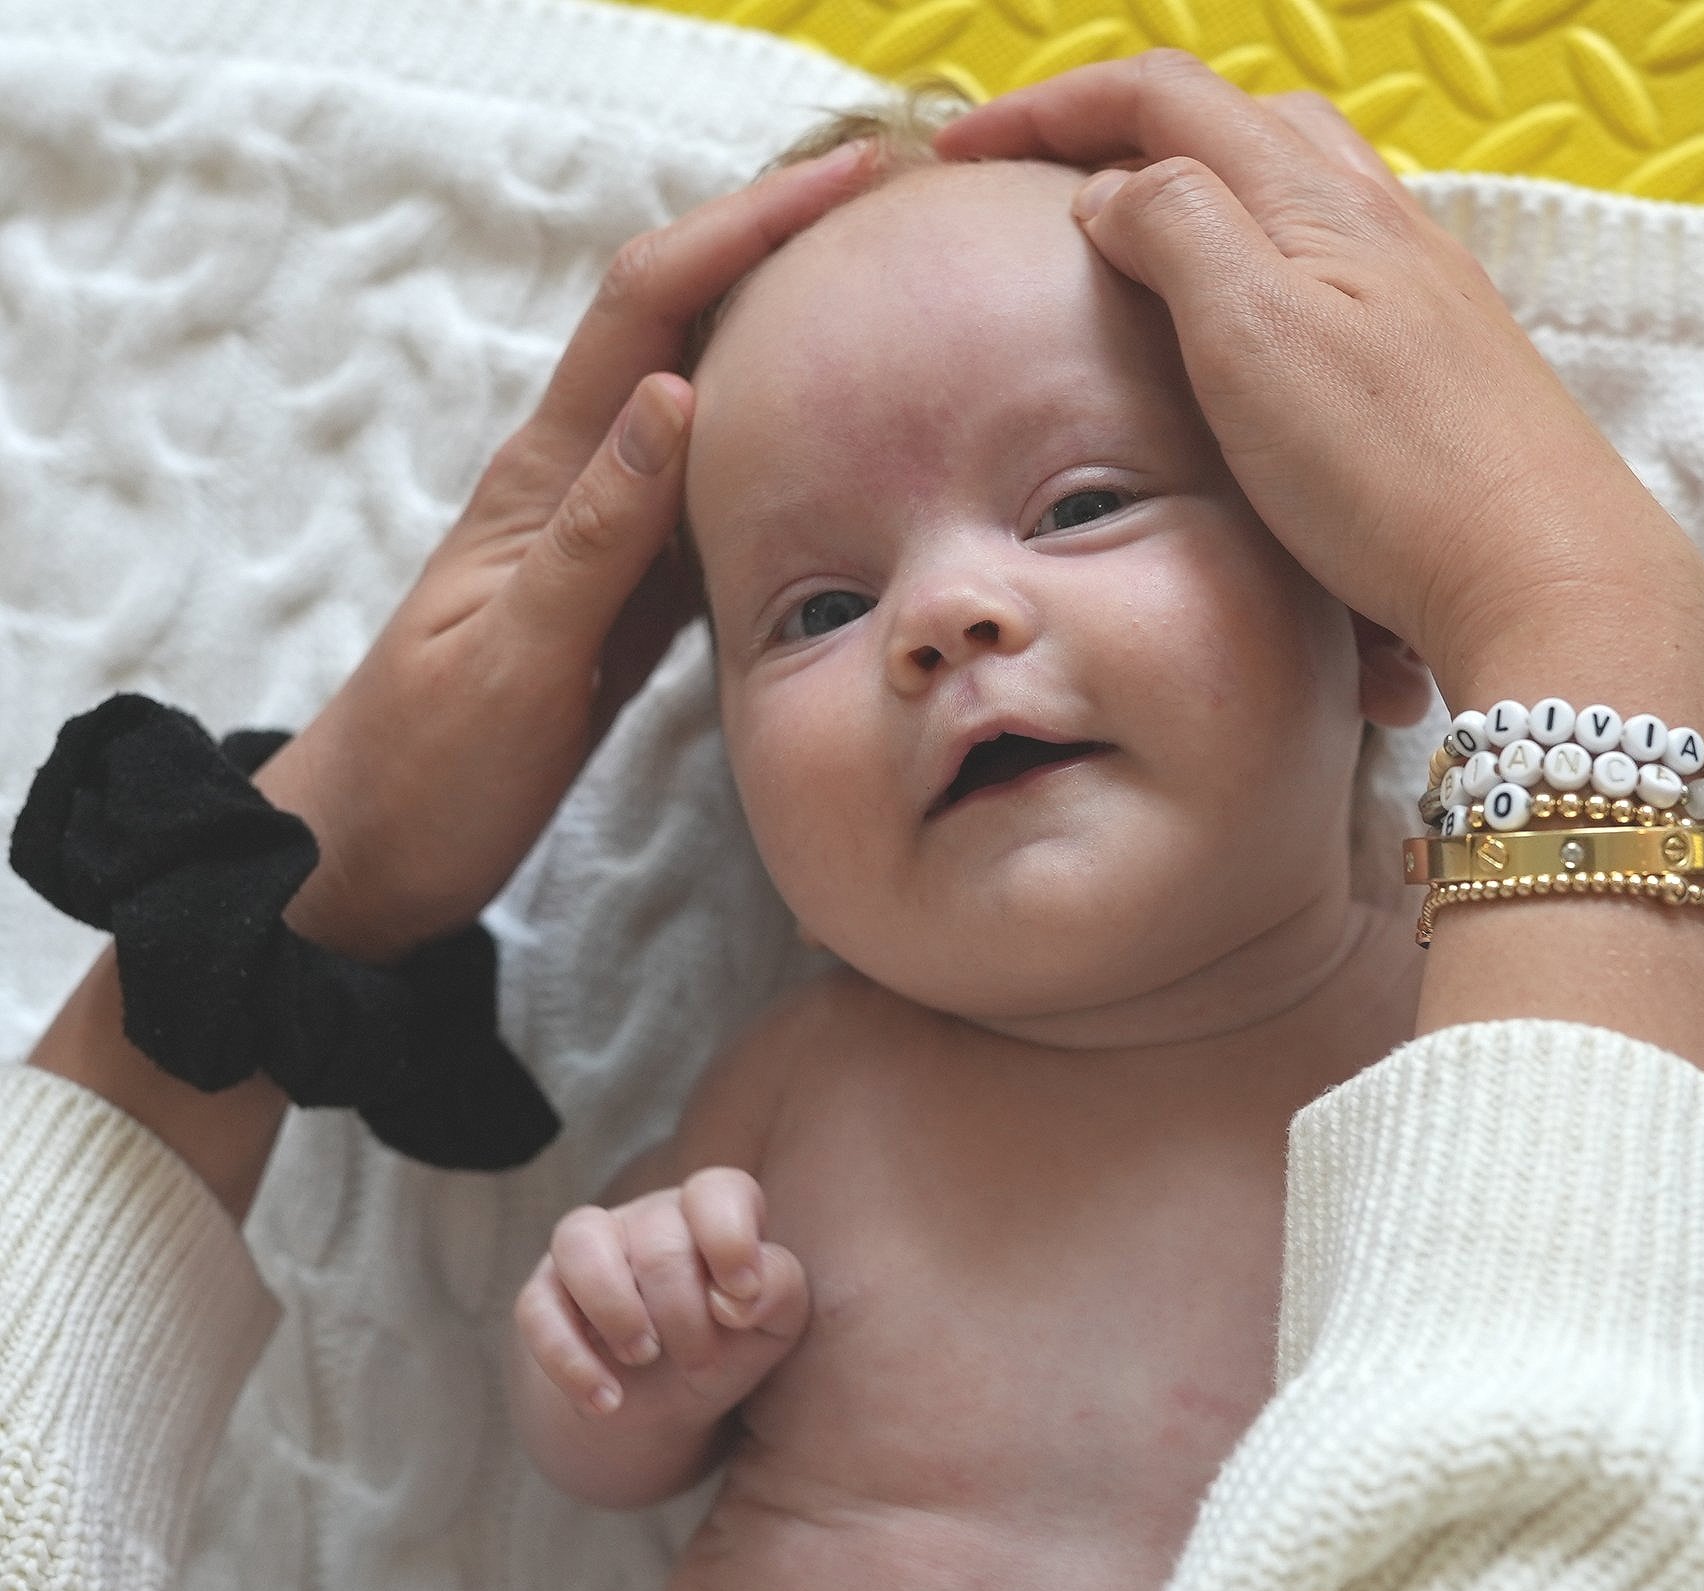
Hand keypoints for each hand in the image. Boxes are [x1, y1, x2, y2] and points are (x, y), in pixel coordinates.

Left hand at [253, 143, 880, 961]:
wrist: (372, 854)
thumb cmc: (429, 770)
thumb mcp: (513, 656)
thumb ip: (596, 534)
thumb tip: (675, 391)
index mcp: (546, 482)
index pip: (647, 312)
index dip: (740, 232)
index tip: (843, 188)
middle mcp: (580, 485)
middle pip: (679, 325)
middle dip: (774, 248)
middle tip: (896, 216)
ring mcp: (607, 536)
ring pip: (706, 400)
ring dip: (787, 336)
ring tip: (893, 302)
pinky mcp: (630, 594)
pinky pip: (717, 493)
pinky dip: (781, 447)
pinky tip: (848, 449)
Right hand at [515, 1168, 809, 1423]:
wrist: (665, 1402)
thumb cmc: (729, 1344)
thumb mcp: (775, 1324)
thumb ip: (780, 1291)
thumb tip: (739, 1295)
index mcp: (712, 1213)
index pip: (717, 1190)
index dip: (730, 1239)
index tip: (740, 1296)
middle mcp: (649, 1217)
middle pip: (660, 1240)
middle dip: (685, 1314)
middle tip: (700, 1362)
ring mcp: (590, 1249)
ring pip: (582, 1243)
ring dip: (618, 1311)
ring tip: (645, 1358)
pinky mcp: (543, 1294)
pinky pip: (537, 1311)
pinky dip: (571, 1362)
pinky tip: (606, 1401)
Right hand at [936, 53, 1703, 754]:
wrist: (1552, 577)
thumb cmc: (1396, 470)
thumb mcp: (1252, 334)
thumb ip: (1175, 229)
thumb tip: (1116, 191)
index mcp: (1318, 199)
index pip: (1163, 96)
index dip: (1049, 109)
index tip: (961, 154)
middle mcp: (1382, 225)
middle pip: (1245, 124)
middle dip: (1135, 130)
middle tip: (1054, 182)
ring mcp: (1427, 296)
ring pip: (1302, 197)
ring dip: (1209, 199)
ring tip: (1144, 255)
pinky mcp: (1451, 370)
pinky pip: (1342, 277)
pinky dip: (1269, 273)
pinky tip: (1257, 346)